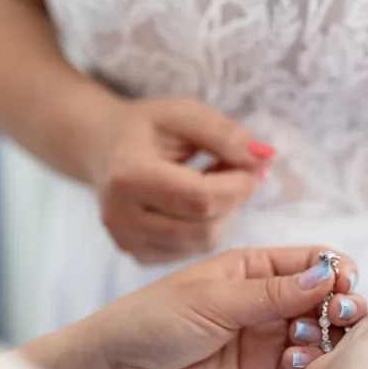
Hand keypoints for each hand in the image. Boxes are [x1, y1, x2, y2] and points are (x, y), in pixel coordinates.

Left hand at [25, 247, 365, 368]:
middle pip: (323, 298)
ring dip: (327, 336)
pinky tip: (298, 363)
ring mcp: (265, 342)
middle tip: (340, 314)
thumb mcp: (213, 298)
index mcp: (251, 269)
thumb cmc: (151, 322)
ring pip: (318, 335)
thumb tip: (327, 275)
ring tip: (314, 340)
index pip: (310, 261)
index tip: (345, 282)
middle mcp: (265, 303)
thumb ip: (272, 293)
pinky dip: (310, 366)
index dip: (334, 269)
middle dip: (338, 304)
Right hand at [88, 96, 274, 263]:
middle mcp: (121, 216)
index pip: (202, 198)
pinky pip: (190, 251)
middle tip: (238, 171)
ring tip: (217, 183)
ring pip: (202, 243)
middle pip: (204, 226)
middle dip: (234, 199)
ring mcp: (125, 241)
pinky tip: (199, 204)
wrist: (101, 149)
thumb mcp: (183, 114)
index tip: (255, 166)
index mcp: (128, 175)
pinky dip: (206, 228)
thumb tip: (265, 158)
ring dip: (224, 215)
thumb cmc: (144, 128)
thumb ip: (225, 134)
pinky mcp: (134, 254)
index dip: (239, 185)